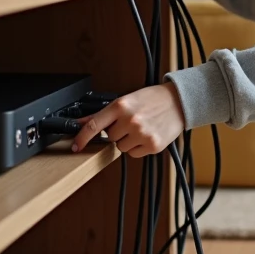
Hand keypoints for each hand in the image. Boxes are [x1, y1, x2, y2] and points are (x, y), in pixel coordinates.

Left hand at [72, 82, 186, 157]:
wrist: (178, 102)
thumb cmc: (152, 99)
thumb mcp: (126, 101)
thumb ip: (103, 114)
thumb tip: (81, 123)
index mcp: (121, 106)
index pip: (94, 125)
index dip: (82, 138)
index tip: (76, 146)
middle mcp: (130, 120)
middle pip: (109, 138)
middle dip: (117, 132)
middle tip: (130, 123)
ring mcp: (142, 134)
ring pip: (121, 148)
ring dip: (128, 141)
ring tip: (141, 128)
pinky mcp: (152, 145)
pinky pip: (134, 154)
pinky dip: (138, 147)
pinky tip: (147, 135)